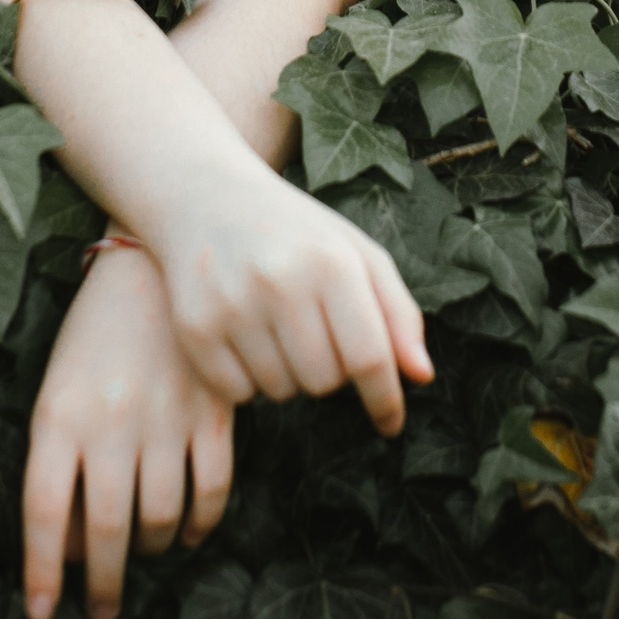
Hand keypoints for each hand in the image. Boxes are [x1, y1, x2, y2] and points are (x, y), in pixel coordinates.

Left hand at [23, 245, 234, 618]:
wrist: (152, 265)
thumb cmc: (94, 335)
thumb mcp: (57, 389)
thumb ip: (59, 461)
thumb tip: (69, 546)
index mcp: (58, 414)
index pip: (44, 512)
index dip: (41, 571)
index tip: (43, 614)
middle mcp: (110, 422)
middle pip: (104, 527)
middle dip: (102, 583)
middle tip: (101, 610)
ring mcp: (165, 417)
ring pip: (159, 517)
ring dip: (149, 550)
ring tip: (141, 555)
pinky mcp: (212, 412)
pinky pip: (210, 489)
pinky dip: (200, 523)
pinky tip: (187, 532)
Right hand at [143, 160, 431, 433]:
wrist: (206, 195)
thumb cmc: (296, 232)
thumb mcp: (355, 253)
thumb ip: (397, 312)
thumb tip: (422, 376)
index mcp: (331, 261)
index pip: (369, 356)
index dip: (385, 399)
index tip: (391, 423)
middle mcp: (281, 281)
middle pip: (326, 381)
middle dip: (329, 372)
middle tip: (313, 334)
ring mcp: (233, 305)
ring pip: (282, 391)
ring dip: (288, 374)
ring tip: (276, 326)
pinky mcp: (195, 327)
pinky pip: (238, 393)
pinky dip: (247, 379)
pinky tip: (244, 335)